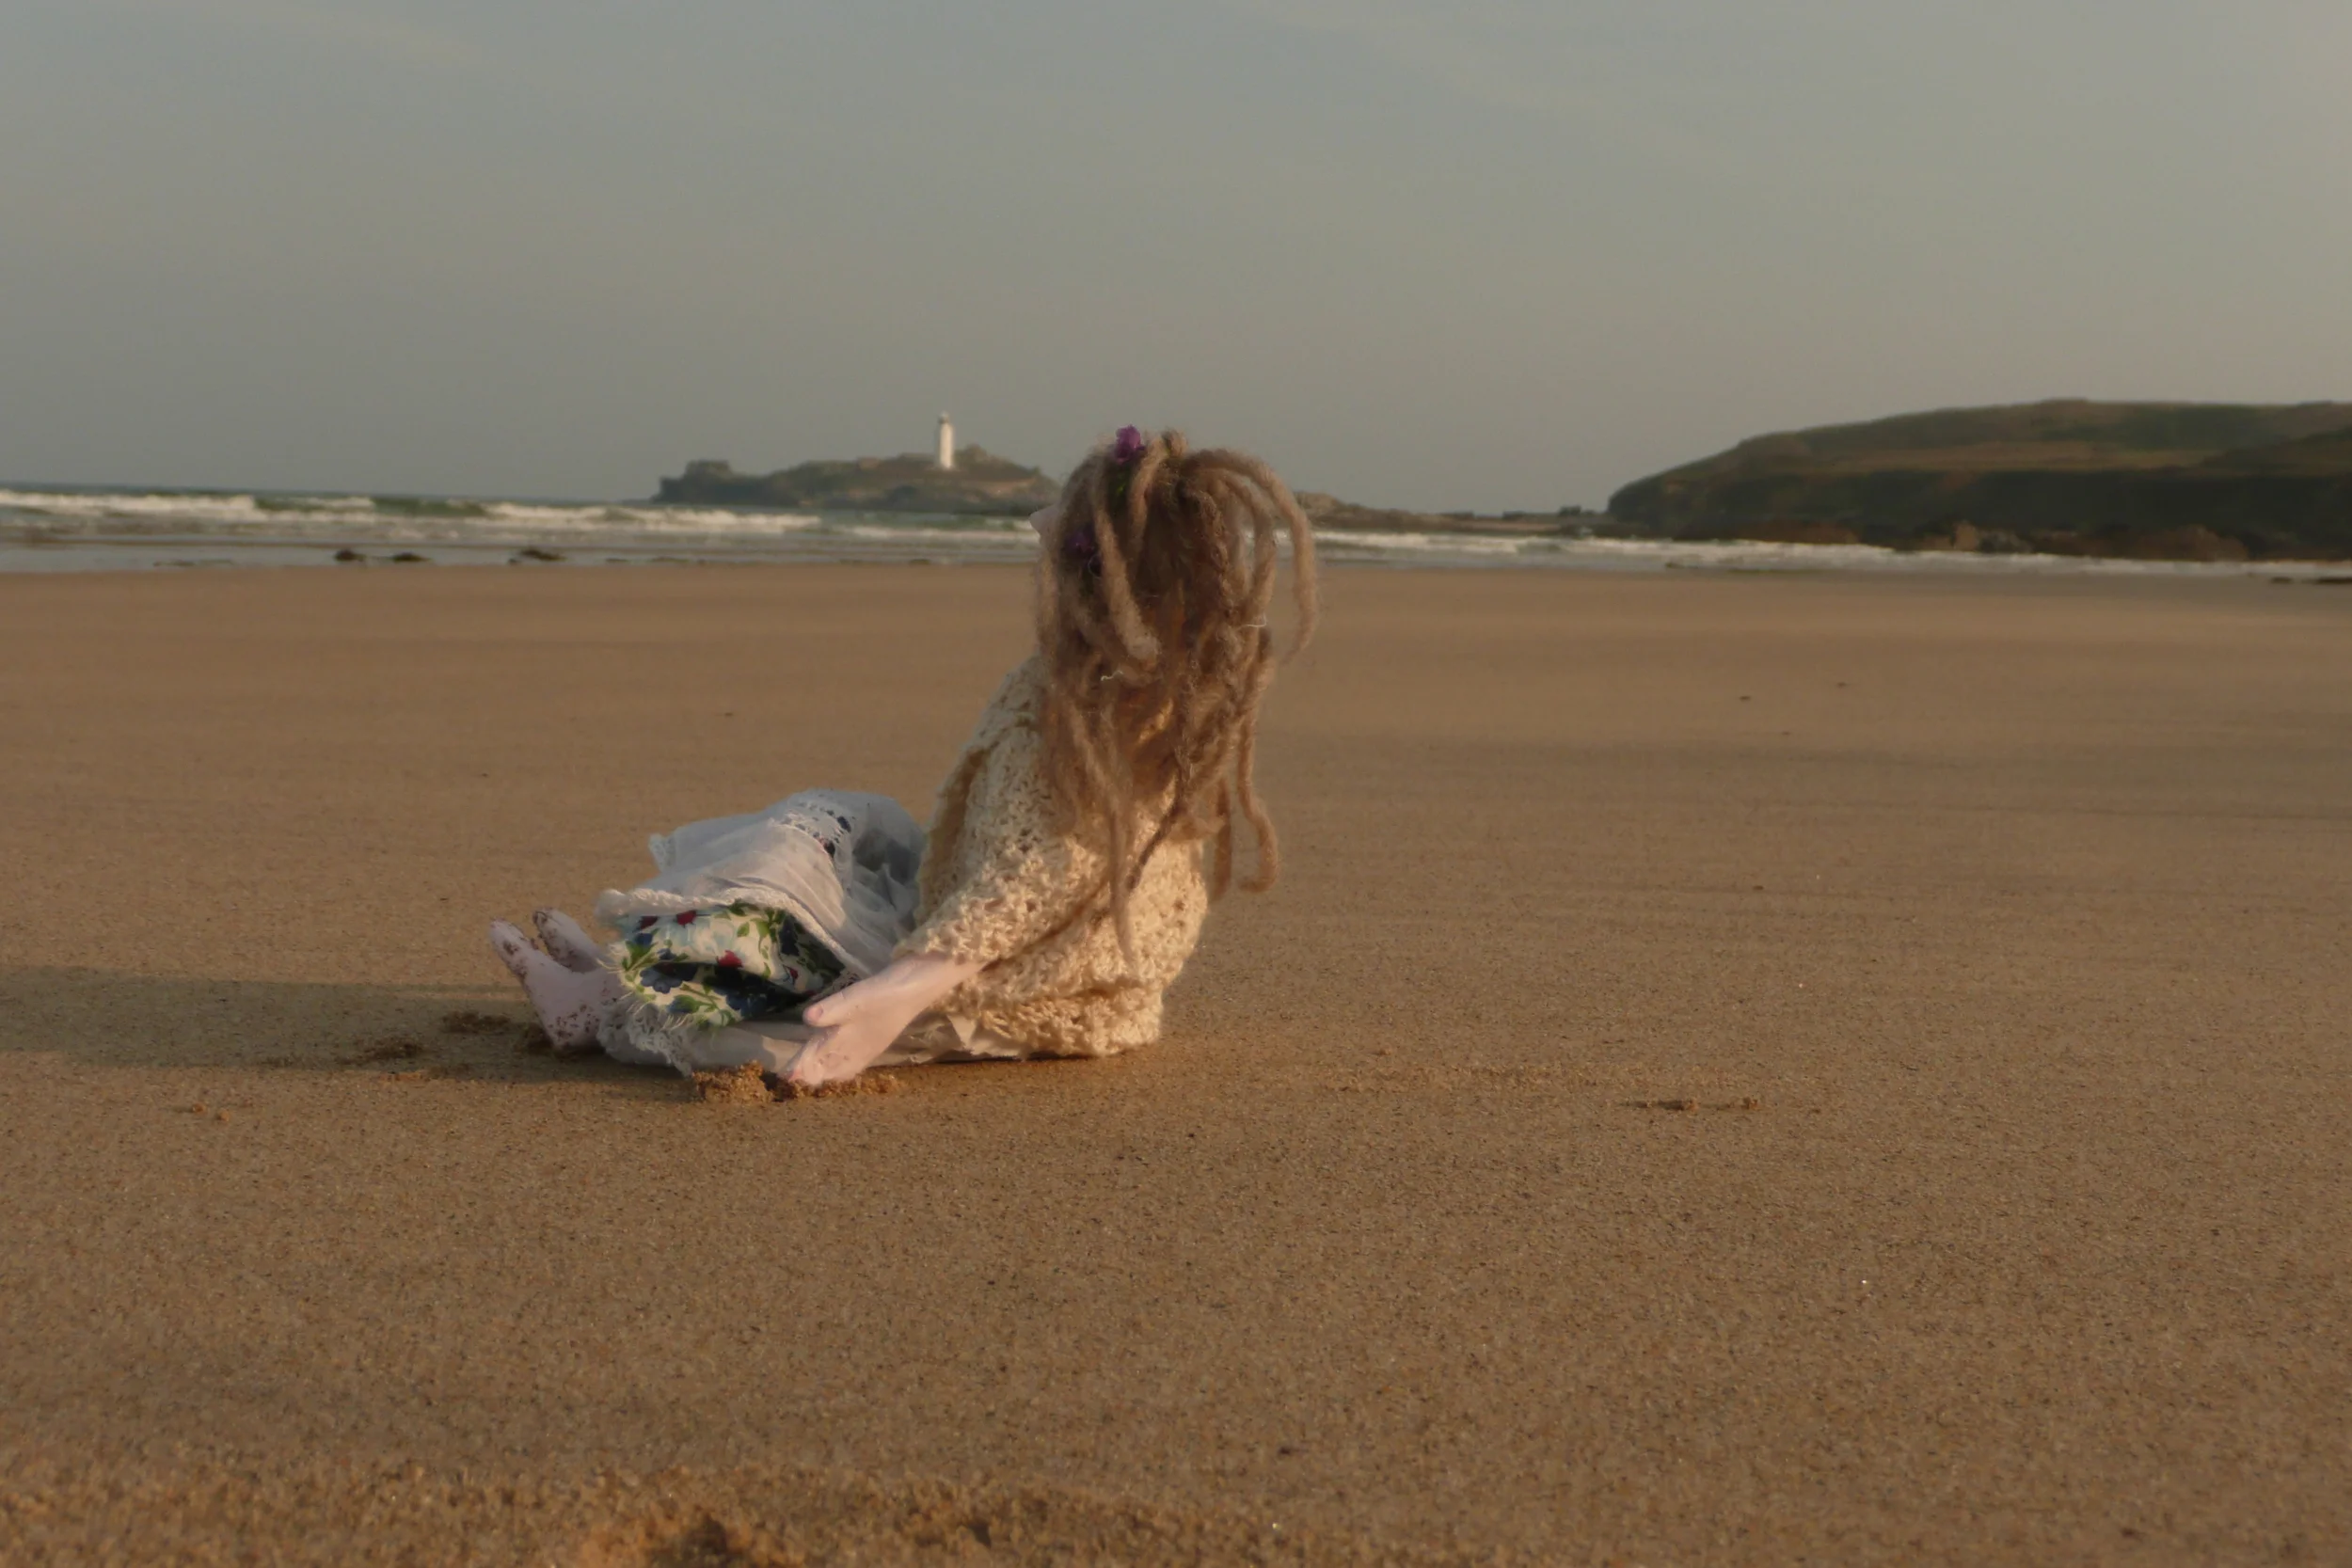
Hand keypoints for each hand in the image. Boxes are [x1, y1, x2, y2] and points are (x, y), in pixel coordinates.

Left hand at [791, 951, 982, 1086]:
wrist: (917, 987)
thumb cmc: (885, 994)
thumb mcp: (855, 999)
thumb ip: (830, 1010)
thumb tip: (807, 1020)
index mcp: (848, 1045)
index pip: (818, 1063)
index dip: (801, 1070)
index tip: (785, 1077)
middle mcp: (856, 1051)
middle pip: (828, 1069)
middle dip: (810, 1074)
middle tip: (790, 1076)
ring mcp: (866, 1047)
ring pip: (840, 1066)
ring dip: (824, 1070)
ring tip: (808, 1072)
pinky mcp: (873, 1039)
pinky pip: (851, 1060)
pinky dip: (839, 1064)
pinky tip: (837, 1059)